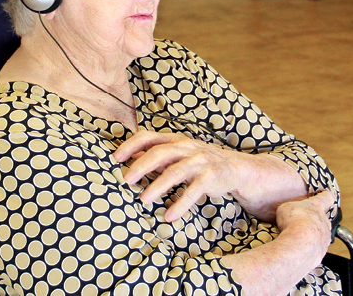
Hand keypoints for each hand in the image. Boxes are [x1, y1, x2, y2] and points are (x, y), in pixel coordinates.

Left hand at [113, 130, 246, 220]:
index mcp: (174, 140)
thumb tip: (130, 157)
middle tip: (126, 180)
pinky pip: (194, 190)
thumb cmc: (199, 161)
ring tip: (143, 200)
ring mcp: (200, 160)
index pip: (149, 136)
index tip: (115, 158)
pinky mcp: (212, 176)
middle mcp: (186, 147)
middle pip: (160, 152)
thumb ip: (155, 155)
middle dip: (141, 166)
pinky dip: (181, 203)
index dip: (131, 145)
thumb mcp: (177, 155)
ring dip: (158, 186)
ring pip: (176, 171)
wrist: (236, 168)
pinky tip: (169, 215)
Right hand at [276, 191, 333, 241]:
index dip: (325, 196)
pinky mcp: (323, 250)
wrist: (299, 245)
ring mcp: (325, 236)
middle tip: (302, 220)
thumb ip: (290, 208)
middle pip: (323, 217)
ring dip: (313, 233)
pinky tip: (299, 246)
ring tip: (298, 236)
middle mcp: (324, 220)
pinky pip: (317, 246)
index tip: (325, 194)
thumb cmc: (293, 222)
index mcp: (316, 206)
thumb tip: (288, 213)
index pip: (327, 197)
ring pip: (321, 232)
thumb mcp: (285, 208)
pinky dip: (310, 246)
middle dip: (314, 218)